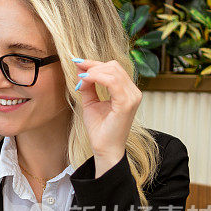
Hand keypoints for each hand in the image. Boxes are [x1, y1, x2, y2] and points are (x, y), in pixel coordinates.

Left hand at [73, 58, 141, 176]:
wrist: (104, 148)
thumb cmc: (99, 129)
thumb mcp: (91, 103)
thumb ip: (88, 86)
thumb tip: (80, 70)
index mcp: (127, 91)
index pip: (113, 68)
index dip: (94, 63)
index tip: (77, 62)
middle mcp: (133, 92)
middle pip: (113, 66)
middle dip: (93, 65)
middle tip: (77, 70)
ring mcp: (132, 97)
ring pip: (113, 70)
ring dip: (92, 72)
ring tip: (80, 80)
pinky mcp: (126, 103)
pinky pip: (112, 82)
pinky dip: (96, 78)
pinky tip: (84, 81)